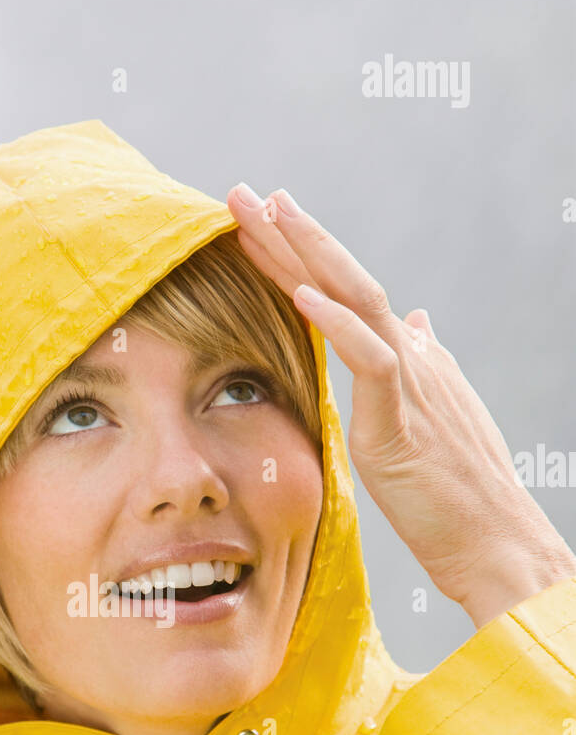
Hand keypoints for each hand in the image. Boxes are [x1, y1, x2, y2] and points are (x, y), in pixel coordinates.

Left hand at [226, 183, 575, 628]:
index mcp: (409, 358)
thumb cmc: (457, 495)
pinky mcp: (402, 420)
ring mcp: (410, 381)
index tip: (258, 224)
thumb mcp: (432, 418)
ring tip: (268, 210)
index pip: (343, 294)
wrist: (493, 542)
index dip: (298, 258)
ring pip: (358, 298)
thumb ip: (419, 368)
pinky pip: (371, 359)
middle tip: (242, 192)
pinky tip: (301, 293)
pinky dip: (336, 323)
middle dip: (290, 233)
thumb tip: (420, 322)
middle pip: (342, 279)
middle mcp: (411, 355)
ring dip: (308, 252)